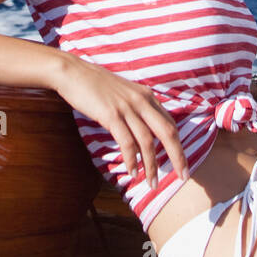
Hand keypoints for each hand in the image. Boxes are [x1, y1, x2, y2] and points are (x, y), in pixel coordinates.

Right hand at [51, 52, 187, 189]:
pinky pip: (126, 142)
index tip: (183, 164)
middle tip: (183, 177)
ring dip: (151, 166)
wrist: (73, 72)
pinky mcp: (111, 114)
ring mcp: (127, 107)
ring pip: (147, 141)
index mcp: (147, 96)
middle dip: (177, 157)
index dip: (179, 146)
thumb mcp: (124, 94)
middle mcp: (141, 101)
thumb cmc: (96, 86)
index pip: (170, 124)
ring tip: (152, 184)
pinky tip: (132, 173)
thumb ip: (137, 109)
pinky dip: (131, 160)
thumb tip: (144, 133)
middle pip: (167, 132)